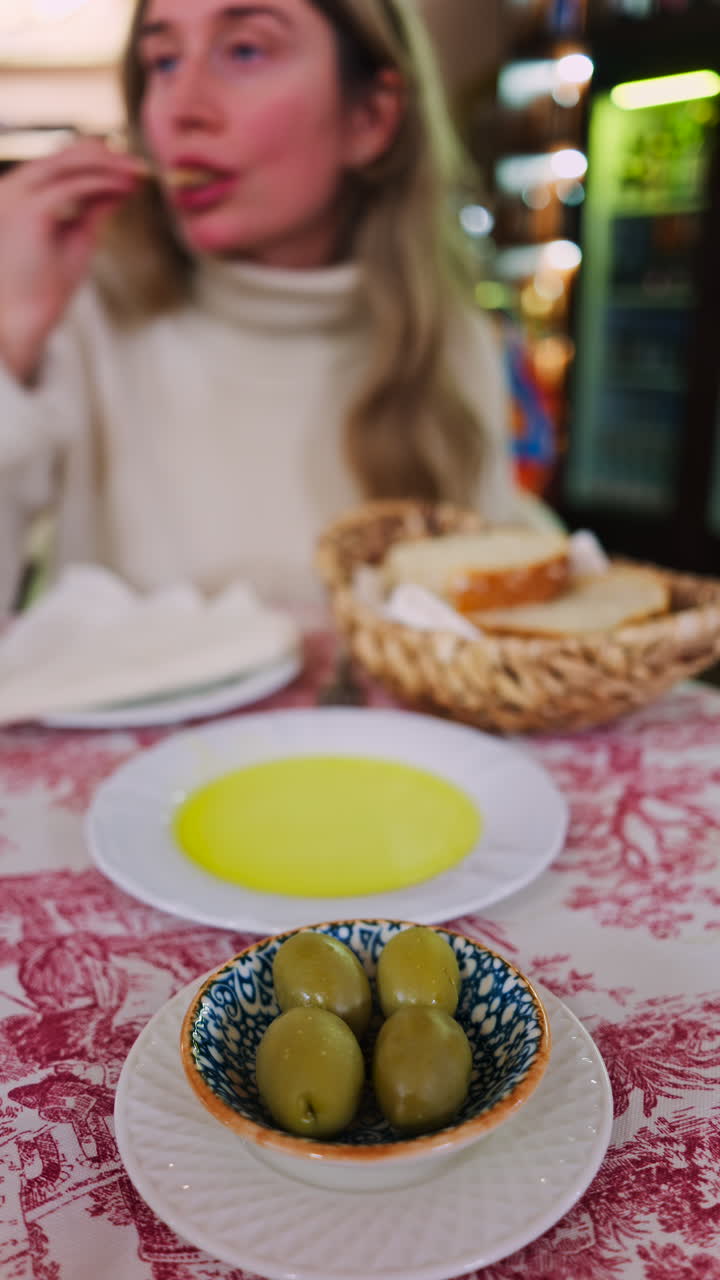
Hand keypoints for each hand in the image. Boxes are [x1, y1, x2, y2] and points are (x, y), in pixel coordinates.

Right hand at [0, 139, 145, 383]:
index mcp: (20, 193)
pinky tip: (127, 187)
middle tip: (140, 166)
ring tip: (138, 173)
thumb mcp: (77, 238)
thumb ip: (94, 210)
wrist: (24, 318)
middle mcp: (14, 187)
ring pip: (71, 162)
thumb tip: (122, 186)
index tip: (129, 167)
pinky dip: (105, 182)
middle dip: (107, 156)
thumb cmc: (45, 286)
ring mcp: (19, 194)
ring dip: (110, 165)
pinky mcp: (31, 208)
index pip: (60, 161)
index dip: (97, 158)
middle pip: (66, 154)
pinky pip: (76, 185)